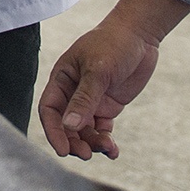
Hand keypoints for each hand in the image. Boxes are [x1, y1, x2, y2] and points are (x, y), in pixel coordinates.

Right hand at [38, 18, 161, 158]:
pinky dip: (106, 141)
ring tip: (107, 149)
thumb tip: (69, 126)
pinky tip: (113, 151)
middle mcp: (73, 92)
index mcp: (62, 79)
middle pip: (66, 125)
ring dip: (92, 143)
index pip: (49, 110)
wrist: (140, 35)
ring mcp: (91, 101)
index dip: (54, 131)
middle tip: (86, 154)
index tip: (63, 150)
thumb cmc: (113, 44)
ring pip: (84, 131)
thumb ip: (84, 99)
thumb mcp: (98, 70)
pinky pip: (102, 129)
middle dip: (74, 141)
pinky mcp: (107, 106)